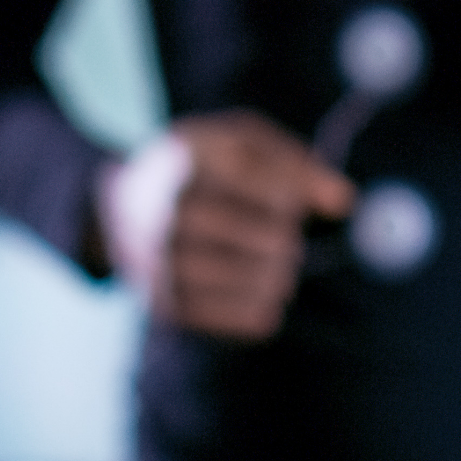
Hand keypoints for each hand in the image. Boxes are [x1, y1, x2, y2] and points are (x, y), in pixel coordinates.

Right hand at [96, 111, 355, 340]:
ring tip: (272, 265)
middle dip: (288, 239)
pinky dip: (263, 307)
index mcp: (193, 162)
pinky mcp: (167, 304)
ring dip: (279, 275)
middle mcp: (172, 213)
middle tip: (279, 237)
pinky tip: (259, 291)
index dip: (297, 198)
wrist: (118, 208)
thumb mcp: (240, 142)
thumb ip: (295, 162)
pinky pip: (243, 318)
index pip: (278, 191)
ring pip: (262, 283)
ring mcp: (164, 263)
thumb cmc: (199, 168)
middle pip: (274, 241)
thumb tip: (342, 201)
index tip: (286, 200)